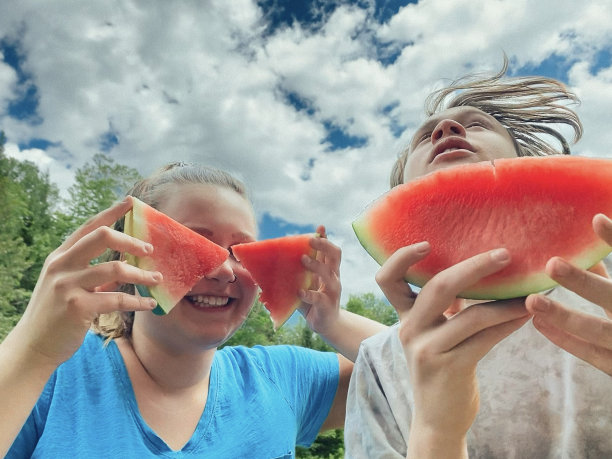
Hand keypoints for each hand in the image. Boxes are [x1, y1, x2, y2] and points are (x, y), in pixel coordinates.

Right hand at [12, 197, 160, 367]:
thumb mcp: (67, 285)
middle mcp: (62, 265)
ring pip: (116, 269)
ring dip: (142, 275)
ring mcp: (68, 285)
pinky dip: (138, 301)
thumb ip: (89, 271)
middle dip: (131, 241)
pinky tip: (149, 304)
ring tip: (157, 280)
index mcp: (60, 256)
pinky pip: (117, 299)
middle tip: (149, 250)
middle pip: (102, 236)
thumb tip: (124, 262)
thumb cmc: (55, 314)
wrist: (33, 346)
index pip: (89, 226)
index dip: (112, 212)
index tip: (132, 202)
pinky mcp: (77, 307)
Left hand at [297, 225, 341, 334]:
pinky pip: (319, 298)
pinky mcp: (327, 305)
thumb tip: (274, 260)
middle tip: (310, 240)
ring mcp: (332, 291)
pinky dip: (309, 294)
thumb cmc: (312, 300)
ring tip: (302, 259)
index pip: (330, 250)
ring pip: (329, 274)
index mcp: (329, 270)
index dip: (325, 239)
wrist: (325, 324)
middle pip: (335, 256)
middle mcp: (333, 277)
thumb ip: (296, 272)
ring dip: (316, 265)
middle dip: (324, 245)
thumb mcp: (306, 283)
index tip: (319, 228)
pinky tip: (299, 292)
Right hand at [376, 242, 529, 456]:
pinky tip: (525, 315)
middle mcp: (409, 330)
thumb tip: (475, 270)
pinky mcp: (449, 367)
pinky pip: (485, 338)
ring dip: (506, 302)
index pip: (387, 280)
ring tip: (529, 292)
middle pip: (438, 287)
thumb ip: (443, 307)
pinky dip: (508, 323)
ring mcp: (426, 349)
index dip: (401, 257)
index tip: (427, 242)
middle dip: (474, 267)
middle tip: (504, 254)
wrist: (437, 418)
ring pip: (472, 315)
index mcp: (404, 317)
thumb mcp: (432, 334)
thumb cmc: (441, 367)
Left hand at [526, 213, 611, 375]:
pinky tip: (538, 323)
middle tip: (551, 264)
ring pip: (598, 331)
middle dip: (584, 283)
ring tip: (532, 301)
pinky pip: (592, 353)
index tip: (595, 219)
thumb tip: (585, 246)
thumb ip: (609, 276)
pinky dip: (565, 339)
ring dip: (564, 316)